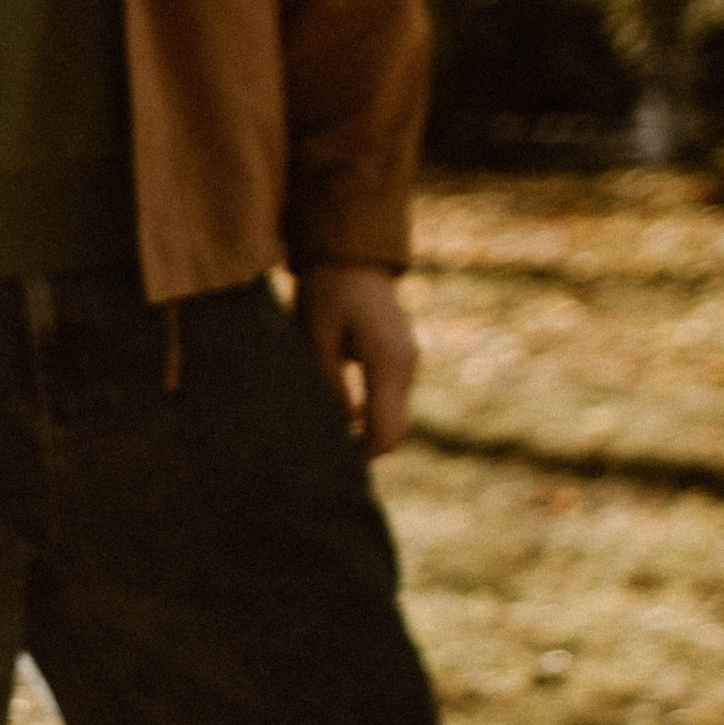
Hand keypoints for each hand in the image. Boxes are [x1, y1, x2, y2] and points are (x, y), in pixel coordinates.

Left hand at [295, 263, 418, 456]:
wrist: (352, 257)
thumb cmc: (328, 292)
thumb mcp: (316, 339)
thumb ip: (326, 384)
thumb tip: (333, 426)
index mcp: (387, 364)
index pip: (384, 429)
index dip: (362, 455)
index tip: (333, 467)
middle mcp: (405, 367)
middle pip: (393, 428)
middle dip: (364, 447)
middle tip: (326, 459)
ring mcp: (407, 362)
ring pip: (392, 414)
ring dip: (366, 430)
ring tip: (328, 439)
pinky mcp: (400, 358)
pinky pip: (389, 397)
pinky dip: (371, 412)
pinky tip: (342, 418)